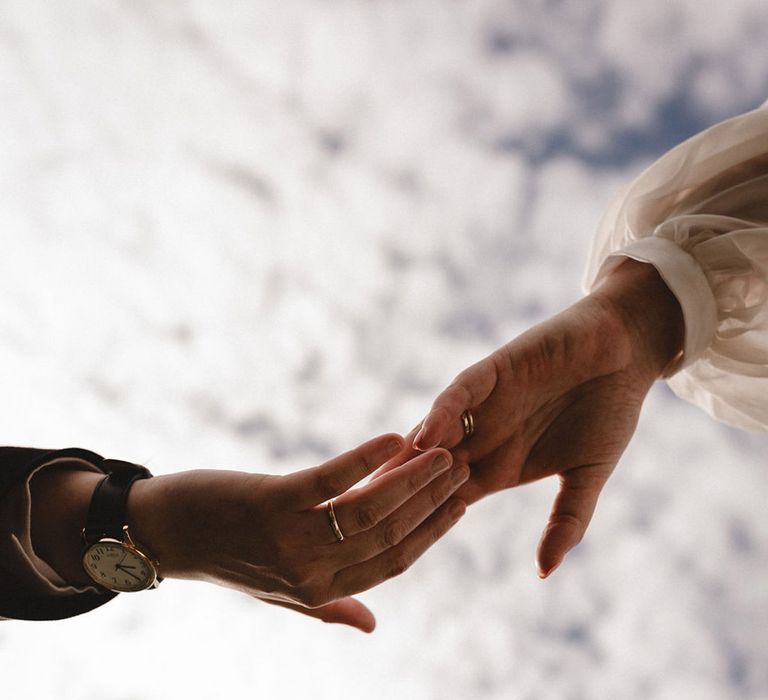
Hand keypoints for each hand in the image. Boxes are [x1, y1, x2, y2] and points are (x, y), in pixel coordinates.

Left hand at [128, 434, 468, 631]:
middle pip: (389, 535)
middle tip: (459, 466)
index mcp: (320, 592)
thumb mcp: (282, 590)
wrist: (162, 535)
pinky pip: (330, 481)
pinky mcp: (270, 502)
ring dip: (409, 480)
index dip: (431, 532)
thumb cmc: (228, 557)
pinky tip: (392, 439)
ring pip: (369, 511)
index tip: (460, 501)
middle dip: (430, 500)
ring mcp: (290, 538)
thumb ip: (330, 605)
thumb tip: (372, 626)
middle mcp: (310, 573)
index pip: (394, 563)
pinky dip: (365, 459)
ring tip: (437, 452)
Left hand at [389, 260, 683, 577]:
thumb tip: (545, 573)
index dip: (425, 524)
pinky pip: (459, 394)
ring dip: (412, 457)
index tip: (393, 553)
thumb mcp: (588, 474)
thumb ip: (567, 520)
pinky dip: (443, 412)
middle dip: (401, 494)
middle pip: (428, 471)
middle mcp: (482, 439)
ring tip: (385, 483)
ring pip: (435, 433)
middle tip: (366, 522)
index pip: (449, 501)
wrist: (623, 353)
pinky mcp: (490, 372)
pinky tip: (429, 435)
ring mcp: (483, 406)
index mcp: (498, 468)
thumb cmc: (608, 413)